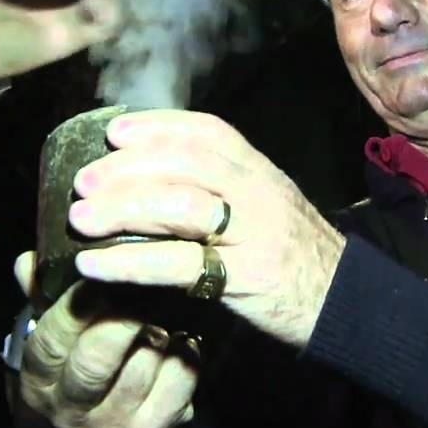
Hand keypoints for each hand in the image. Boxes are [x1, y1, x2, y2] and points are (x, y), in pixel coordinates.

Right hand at [13, 253, 197, 427]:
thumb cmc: (71, 371)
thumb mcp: (50, 341)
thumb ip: (41, 296)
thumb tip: (29, 260)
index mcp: (40, 381)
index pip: (51, 341)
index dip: (76, 304)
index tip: (100, 269)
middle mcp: (73, 410)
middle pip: (95, 360)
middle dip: (122, 317)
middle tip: (142, 283)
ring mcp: (116, 425)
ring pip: (145, 362)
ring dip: (158, 326)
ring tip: (164, 303)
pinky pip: (181, 377)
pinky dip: (186, 348)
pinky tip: (181, 334)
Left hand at [68, 111, 347, 348]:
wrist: (346, 302)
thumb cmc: (294, 252)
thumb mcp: (264, 204)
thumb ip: (221, 187)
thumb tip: (149, 179)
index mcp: (259, 169)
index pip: (206, 131)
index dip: (157, 126)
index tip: (115, 131)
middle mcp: (257, 192)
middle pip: (186, 163)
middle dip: (128, 168)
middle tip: (83, 182)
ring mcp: (254, 233)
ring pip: (182, 206)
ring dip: (122, 208)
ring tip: (81, 220)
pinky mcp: (247, 278)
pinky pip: (180, 265)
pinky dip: (130, 263)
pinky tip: (95, 267)